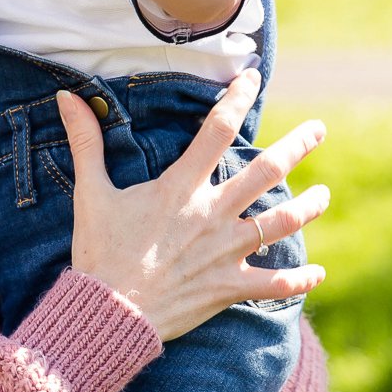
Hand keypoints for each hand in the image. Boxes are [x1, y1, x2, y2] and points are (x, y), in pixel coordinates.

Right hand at [61, 69, 328, 339]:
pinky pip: (274, 283)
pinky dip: (299, 280)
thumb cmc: (99, 253)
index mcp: (180, 188)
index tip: (252, 79)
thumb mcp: (90, 193)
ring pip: (281, 222)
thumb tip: (67, 96)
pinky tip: (318, 274)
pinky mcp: (228, 286)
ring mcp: (225, 251)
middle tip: (319, 130)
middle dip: (297, 146)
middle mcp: (211, 214)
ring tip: (324, 195)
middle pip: (266, 171)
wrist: (108, 313)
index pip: (217, 130)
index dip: (237, 99)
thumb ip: (86, 142)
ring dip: (307, 207)